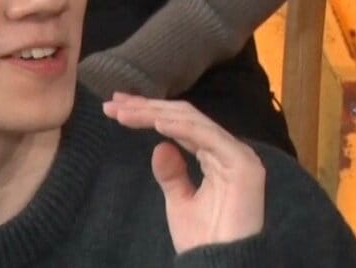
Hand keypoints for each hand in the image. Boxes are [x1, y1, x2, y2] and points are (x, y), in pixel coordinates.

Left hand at [103, 93, 264, 253]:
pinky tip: (155, 123)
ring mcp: (238, 154)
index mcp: (215, 155)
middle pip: (183, 116)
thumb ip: (171, 172)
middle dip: (146, 107)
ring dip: (154, 114)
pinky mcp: (243, 164)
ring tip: (124, 113)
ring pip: (191, 121)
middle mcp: (227, 149)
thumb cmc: (203, 238)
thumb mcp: (179, 200)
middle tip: (113, 104)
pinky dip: (180, 127)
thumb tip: (160, 146)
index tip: (117, 107)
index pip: (178, 123)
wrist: (218, 266)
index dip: (148, 112)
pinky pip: (207, 137)